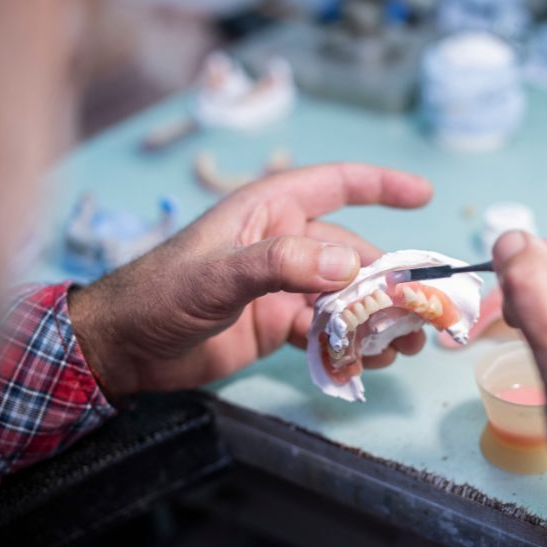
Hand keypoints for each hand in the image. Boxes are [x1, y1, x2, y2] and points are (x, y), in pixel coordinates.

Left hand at [69, 163, 432, 395]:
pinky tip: (369, 361)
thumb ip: (282, 264)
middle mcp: (283, 244)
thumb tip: (351, 265)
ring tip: (405, 344)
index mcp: (268, 212)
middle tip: (421, 309)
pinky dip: (349, 344)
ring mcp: (282, 286)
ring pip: (344, 297)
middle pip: (352, 253)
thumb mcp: (219, 274)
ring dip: (375, 318)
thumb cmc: (159, 294)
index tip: (423, 195)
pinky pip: (326, 330)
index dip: (381, 185)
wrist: (123, 349)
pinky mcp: (277, 323)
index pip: (335, 185)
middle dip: (389, 280)